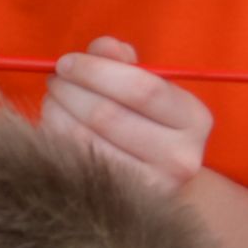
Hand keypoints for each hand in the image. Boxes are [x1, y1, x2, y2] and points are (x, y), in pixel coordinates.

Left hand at [43, 37, 212, 196]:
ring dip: (56, 111)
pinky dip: (54, 136)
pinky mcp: (118, 201)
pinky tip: (54, 124)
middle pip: (106, 115)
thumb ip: (123, 62)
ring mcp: (150, 185)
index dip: (96, 71)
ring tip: (52, 99)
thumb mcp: (145, 88)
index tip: (65, 61)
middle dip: (69, 90)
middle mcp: (180, 157)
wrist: (153, 181)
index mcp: (194, 119)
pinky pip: (72, 161)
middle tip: (53, 79)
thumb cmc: (143, 122)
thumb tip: (103, 47)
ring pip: (83, 138)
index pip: (142, 89)